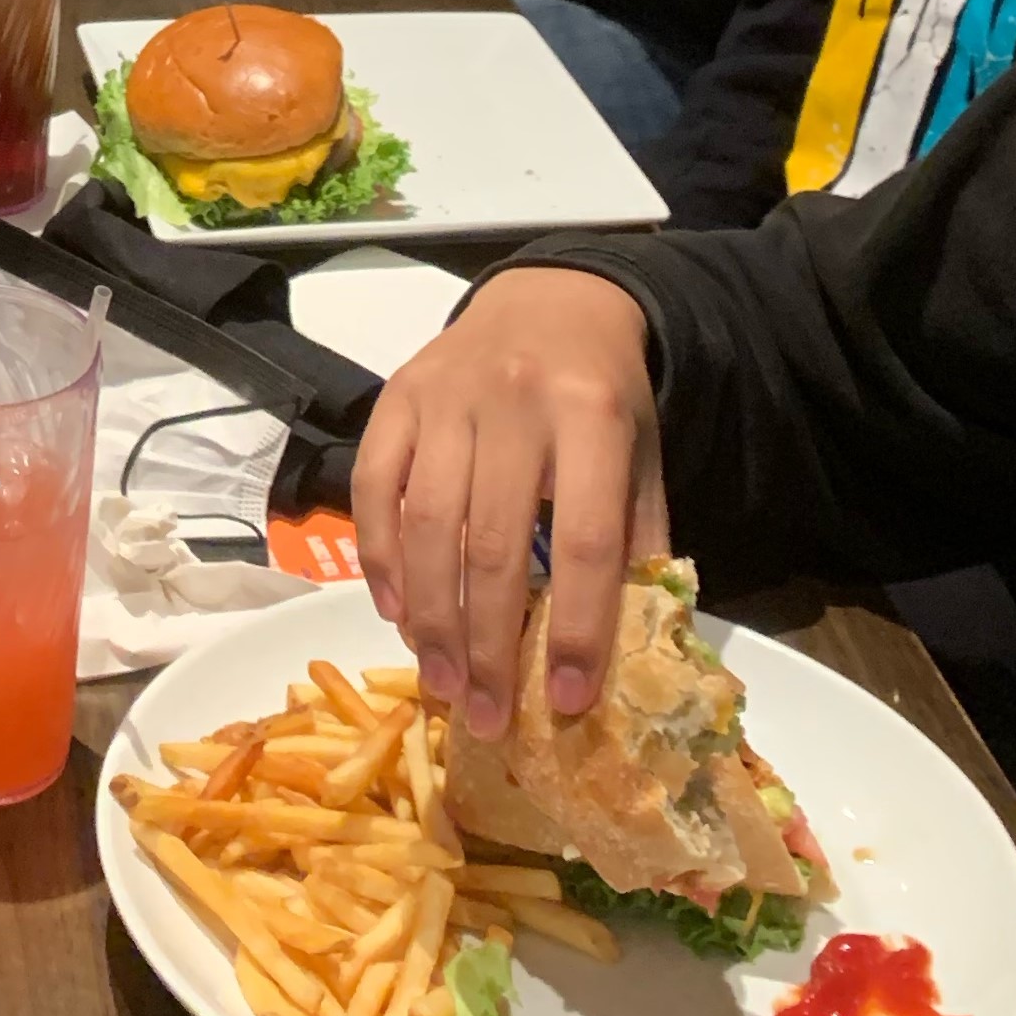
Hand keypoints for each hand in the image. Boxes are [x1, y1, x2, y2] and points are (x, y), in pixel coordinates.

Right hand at [350, 268, 664, 735]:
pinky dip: (380, 559)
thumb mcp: (641, 453)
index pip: (586, 540)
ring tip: (441, 683)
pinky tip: (397, 612)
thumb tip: (629, 645)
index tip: (566, 699)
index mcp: (592, 417)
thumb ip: (637, 536)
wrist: (547, 299)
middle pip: (494, 545)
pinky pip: (374, 490)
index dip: (576, 626)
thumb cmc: (600, 393)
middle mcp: (514, 404)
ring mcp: (445, 398)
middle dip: (488, 644)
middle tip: (486, 717)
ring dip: (430, 617)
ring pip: (426, 525)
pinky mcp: (394, 398)